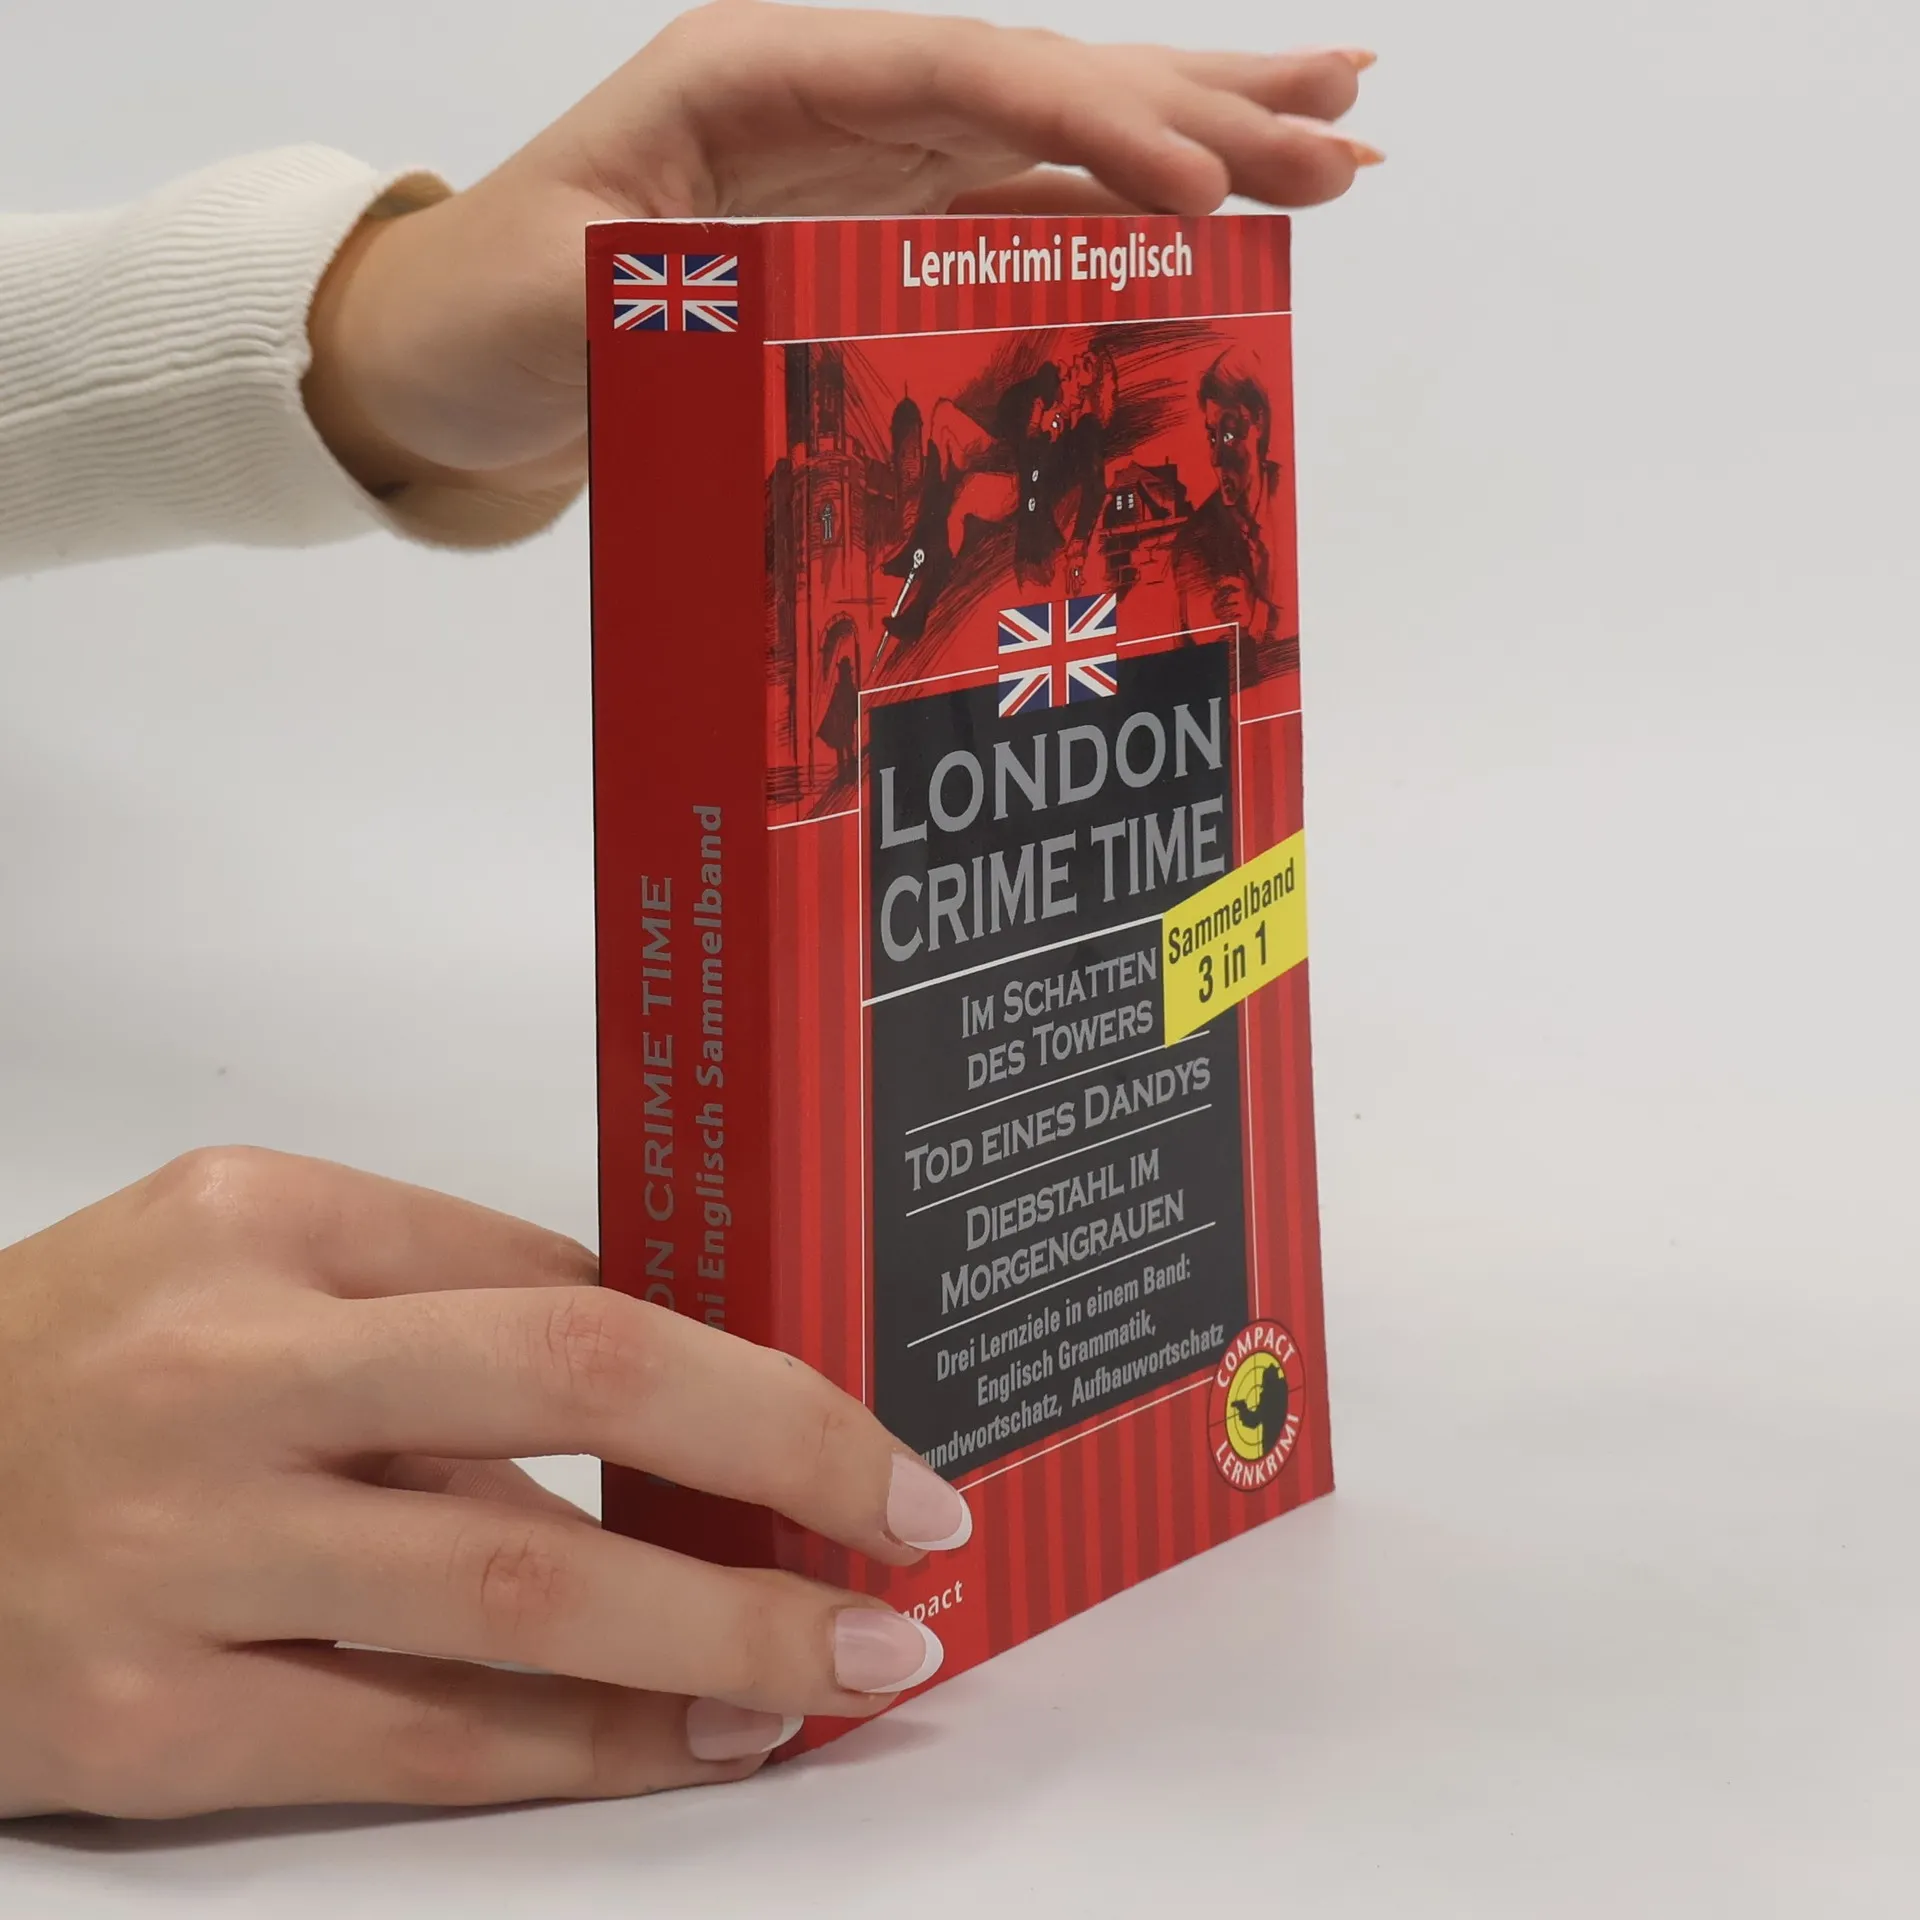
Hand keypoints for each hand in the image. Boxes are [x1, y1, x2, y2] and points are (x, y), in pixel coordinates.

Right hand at [0, 1148, 969, 1817]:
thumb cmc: (65, 1364)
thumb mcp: (232, 1256)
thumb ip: (431, 1293)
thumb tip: (660, 1354)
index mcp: (268, 1220)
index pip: (562, 1267)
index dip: (739, 1353)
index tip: (852, 1417)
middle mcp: (233, 1366)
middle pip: (578, 1375)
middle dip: (786, 1446)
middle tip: (912, 1515)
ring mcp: (184, 1548)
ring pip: (519, 1591)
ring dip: (718, 1634)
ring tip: (849, 1662)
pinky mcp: (144, 1721)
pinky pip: (415, 1744)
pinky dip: (585, 1752)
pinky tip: (696, 1742)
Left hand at [303, 1, 1377, 501]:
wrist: (454, 348)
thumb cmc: (489, 311)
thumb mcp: (563, 294)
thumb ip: (680, 283)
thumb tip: (803, 306)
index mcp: (759, 78)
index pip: (961, 73)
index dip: (1092, 122)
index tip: (1204, 190)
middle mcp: (835, 98)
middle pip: (1044, 79)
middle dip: (1200, 104)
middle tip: (1344, 128)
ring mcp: (869, 161)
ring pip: (1059, 135)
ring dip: (1197, 139)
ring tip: (1331, 143)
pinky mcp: (881, 228)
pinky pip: (1023, 207)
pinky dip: (1121, 208)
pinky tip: (1211, 211)